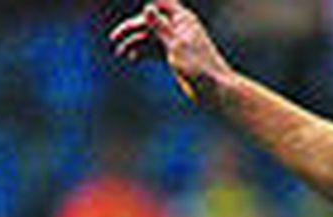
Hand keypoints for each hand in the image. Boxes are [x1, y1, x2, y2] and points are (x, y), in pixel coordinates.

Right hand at [110, 1, 232, 105]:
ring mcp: (176, 42)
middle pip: (149, 21)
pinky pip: (155, 49)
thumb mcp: (177, 46)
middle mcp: (179, 28)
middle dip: (132, 29)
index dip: (146, 7)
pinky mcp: (175, 57)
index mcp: (183, 19)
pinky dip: (143, 52)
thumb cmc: (200, 68)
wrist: (217, 92)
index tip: (133, 17)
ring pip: (150, 37)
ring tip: (121, 53)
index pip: (160, 3)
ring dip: (135, 43)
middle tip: (115, 39)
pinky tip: (132, 58)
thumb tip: (147, 8)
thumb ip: (160, 27)